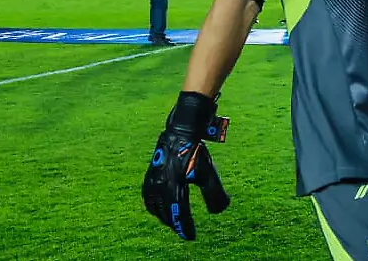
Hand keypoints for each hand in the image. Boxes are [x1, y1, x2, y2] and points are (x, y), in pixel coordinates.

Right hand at [142, 92, 230, 239]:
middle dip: (175, 223)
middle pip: (165, 212)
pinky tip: (158, 208)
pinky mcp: (149, 174)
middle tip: (183, 231)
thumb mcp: (208, 173)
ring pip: (154, 206)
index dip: (185, 226)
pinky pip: (147, 196)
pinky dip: (153, 206)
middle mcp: (160, 183)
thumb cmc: (196, 151)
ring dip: (163, 216)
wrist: (181, 130)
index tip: (191, 236)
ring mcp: (153, 178)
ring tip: (172, 221)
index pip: (179, 212)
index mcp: (175, 184)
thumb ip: (214, 193)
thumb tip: (220, 211)